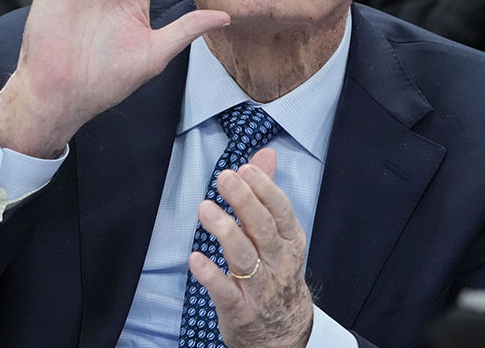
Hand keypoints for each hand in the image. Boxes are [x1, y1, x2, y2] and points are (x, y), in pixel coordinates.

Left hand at [191, 149, 313, 347]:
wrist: (284, 333)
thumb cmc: (277, 275)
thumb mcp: (279, 236)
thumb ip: (267, 193)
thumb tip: (265, 154)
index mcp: (289, 242)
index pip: (281, 211)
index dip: (265, 189)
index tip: (245, 168)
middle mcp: (277, 263)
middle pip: (263, 229)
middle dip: (245, 201)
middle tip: (225, 178)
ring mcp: (259, 288)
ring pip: (245, 258)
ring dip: (225, 231)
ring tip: (205, 209)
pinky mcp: (238, 309)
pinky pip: (225, 291)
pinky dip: (211, 275)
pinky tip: (195, 259)